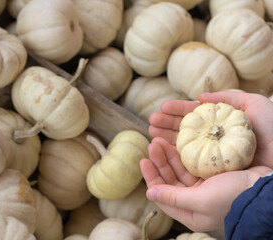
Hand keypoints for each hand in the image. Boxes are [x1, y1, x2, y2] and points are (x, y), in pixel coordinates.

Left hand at [140, 137, 271, 230]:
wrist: (264, 188)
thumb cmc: (233, 197)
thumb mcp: (201, 200)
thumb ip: (173, 197)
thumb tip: (149, 193)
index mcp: (189, 212)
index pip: (162, 195)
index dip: (151, 177)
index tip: (143, 160)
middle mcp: (193, 201)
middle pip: (169, 180)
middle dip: (159, 162)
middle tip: (153, 143)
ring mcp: (202, 187)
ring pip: (178, 170)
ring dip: (169, 155)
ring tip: (160, 140)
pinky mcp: (210, 176)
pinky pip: (190, 164)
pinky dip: (182, 154)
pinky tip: (175, 143)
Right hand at [149, 91, 272, 167]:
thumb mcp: (253, 105)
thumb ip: (226, 97)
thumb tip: (199, 95)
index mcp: (221, 125)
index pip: (195, 116)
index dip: (177, 111)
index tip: (162, 107)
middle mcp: (214, 141)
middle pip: (185, 131)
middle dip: (166, 124)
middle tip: (151, 121)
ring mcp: (211, 157)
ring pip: (183, 146)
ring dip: (165, 138)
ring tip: (152, 131)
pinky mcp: (211, 172)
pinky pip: (188, 163)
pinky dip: (173, 156)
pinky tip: (162, 148)